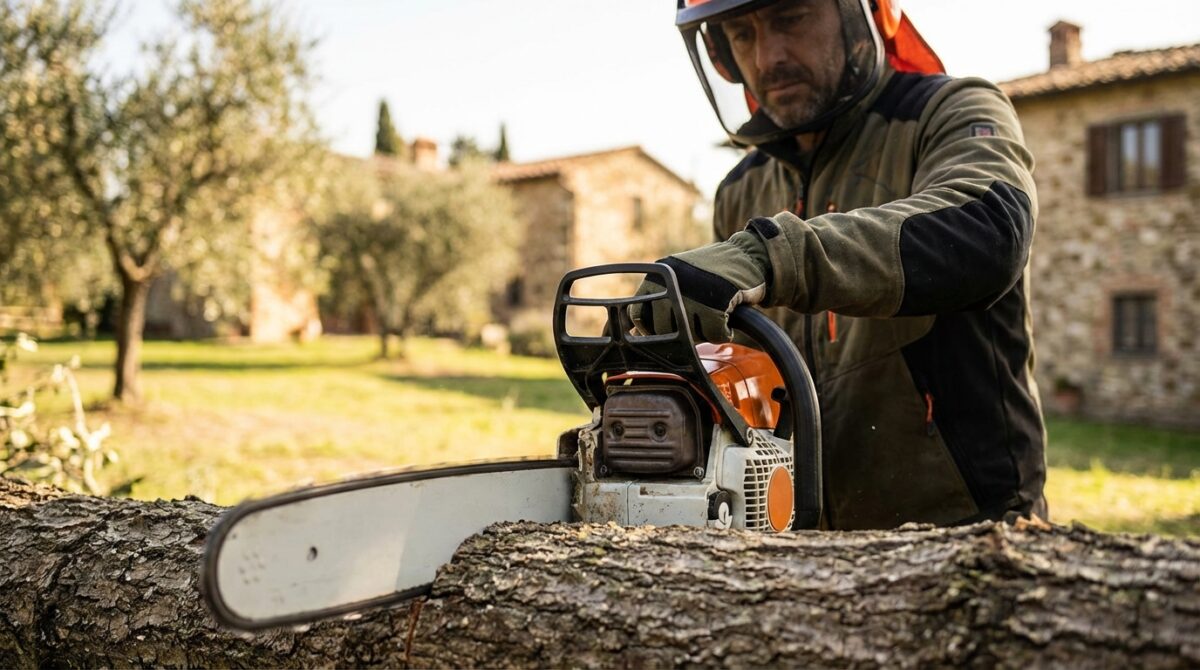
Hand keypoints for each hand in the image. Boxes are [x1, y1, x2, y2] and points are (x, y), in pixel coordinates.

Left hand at [631, 229, 770, 341]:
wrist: (749, 255)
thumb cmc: (712, 273)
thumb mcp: (678, 278)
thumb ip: (658, 299)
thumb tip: (635, 332)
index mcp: (659, 275)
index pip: (637, 314)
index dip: (649, 330)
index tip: (667, 332)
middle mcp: (672, 282)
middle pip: (663, 331)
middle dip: (682, 333)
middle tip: (699, 320)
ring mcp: (693, 292)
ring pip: (690, 335)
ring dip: (705, 333)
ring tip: (714, 315)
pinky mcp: (718, 301)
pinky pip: (715, 335)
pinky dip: (724, 332)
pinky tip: (728, 319)